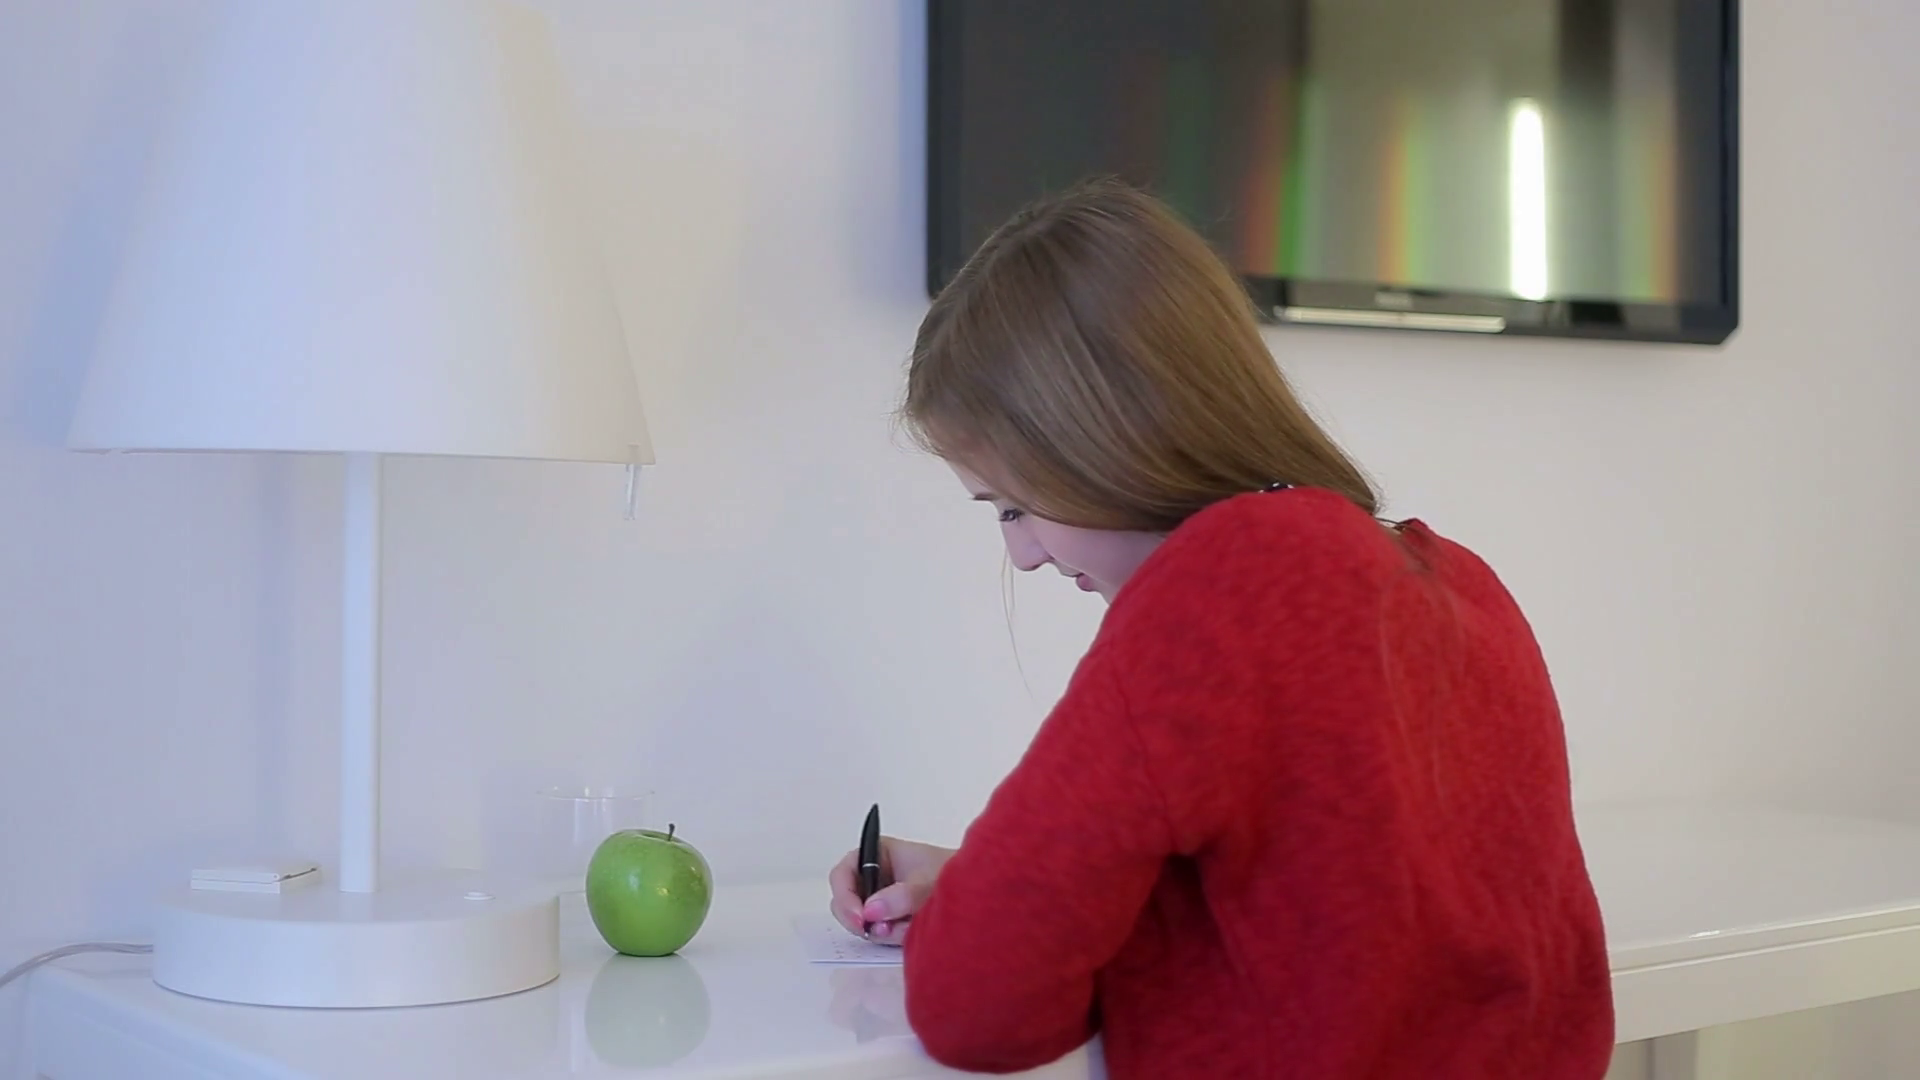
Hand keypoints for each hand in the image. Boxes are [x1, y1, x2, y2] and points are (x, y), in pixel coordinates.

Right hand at [828, 836, 955, 946]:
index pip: (843, 874)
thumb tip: (871, 911)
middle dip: (861, 920)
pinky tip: (913, 931)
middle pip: (845, 902)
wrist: (980, 892)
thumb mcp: (928, 882)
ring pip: (862, 923)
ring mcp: (881, 900)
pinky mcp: (891, 920)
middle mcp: (874, 876)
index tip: (860, 918)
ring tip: (910, 926)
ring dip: (883, 931)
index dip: (845, 896)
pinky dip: (894, 938)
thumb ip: (901, 896)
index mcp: (877, 854)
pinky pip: (880, 935)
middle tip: (883, 931)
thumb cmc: (954, 874)